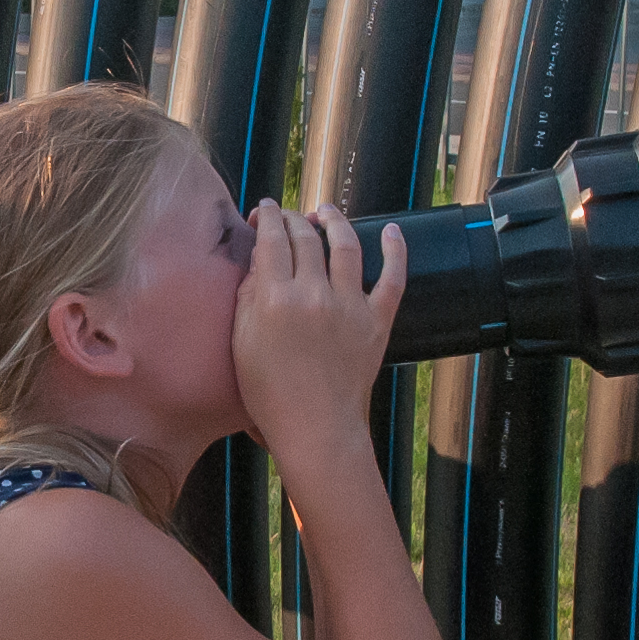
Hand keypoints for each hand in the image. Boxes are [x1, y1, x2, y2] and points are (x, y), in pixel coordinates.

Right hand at [233, 201, 403, 461]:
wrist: (316, 429)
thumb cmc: (270, 394)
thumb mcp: (242, 343)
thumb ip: (249, 296)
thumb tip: (260, 259)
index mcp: (275, 298)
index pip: (272, 239)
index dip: (267, 216)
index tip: (264, 210)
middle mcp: (313, 293)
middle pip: (305, 237)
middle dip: (293, 218)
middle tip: (287, 217)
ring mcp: (349, 305)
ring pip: (345, 245)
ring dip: (335, 221)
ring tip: (327, 212)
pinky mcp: (376, 321)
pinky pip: (392, 279)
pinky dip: (395, 251)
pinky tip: (393, 231)